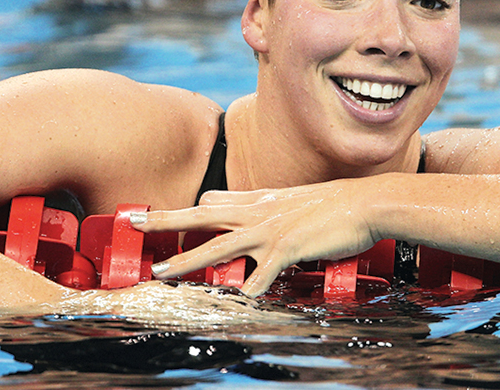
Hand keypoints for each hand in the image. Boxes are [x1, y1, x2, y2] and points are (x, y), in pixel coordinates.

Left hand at [132, 179, 380, 296]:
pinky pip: (260, 275)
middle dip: (166, 220)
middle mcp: (257, 213)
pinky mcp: (287, 249)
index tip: (154, 215)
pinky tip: (241, 301)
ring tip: (162, 272)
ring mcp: (270, 231)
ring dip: (188, 260)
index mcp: (258, 202)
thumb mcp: (291, 199)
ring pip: (218, 245)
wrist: (364, 203)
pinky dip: (249, 290)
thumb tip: (243, 208)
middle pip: (201, 215)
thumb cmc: (331, 204)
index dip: (184, 211)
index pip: (212, 201)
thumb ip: (264, 205)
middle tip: (135, 222)